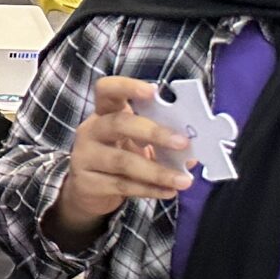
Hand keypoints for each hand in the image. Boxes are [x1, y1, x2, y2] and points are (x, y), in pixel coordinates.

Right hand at [51, 74, 191, 242]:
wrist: (86, 190)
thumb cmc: (119, 157)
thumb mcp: (136, 142)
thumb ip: (162, 139)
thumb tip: (194, 148)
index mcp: (105, 112)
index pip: (107, 90)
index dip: (127, 87)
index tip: (153, 91)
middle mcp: (91, 130)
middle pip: (118, 124)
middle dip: (154, 132)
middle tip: (183, 143)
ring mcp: (85, 156)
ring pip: (122, 161)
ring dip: (157, 171)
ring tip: (184, 181)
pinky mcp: (87, 182)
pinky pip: (122, 185)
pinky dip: (149, 189)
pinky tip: (168, 192)